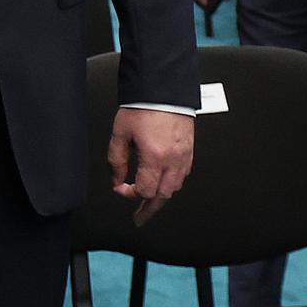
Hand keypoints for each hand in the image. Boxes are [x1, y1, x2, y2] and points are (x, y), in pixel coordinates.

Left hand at [108, 108, 193, 225]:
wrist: (163, 88)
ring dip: (161, 197)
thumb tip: (117, 179)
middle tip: (140, 217)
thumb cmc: (143, 105)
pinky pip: (183, 174)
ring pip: (175, 187)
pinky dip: (172, 182)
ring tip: (150, 202)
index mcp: (154, 157)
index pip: (144, 191)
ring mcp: (184, 155)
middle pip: (163, 196)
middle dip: (149, 209)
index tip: (121, 189)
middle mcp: (172, 160)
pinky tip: (164, 181)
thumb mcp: (120, 132)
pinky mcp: (189, 149)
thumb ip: (116, 159)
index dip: (130, 195)